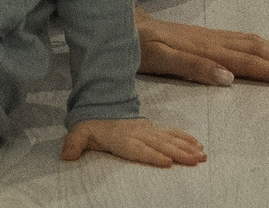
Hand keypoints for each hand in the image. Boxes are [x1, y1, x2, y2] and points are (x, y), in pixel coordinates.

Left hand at [60, 116, 206, 166]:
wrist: (100, 107)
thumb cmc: (91, 126)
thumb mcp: (79, 133)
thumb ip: (73, 144)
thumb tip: (66, 156)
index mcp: (122, 138)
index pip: (138, 149)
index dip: (151, 155)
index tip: (167, 162)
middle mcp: (138, 134)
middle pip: (160, 145)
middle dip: (178, 153)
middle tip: (195, 160)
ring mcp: (148, 130)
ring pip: (169, 139)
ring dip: (186, 147)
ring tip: (201, 155)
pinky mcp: (154, 129)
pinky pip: (171, 133)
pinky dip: (185, 138)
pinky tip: (198, 144)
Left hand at [135, 11, 268, 87]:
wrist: (116, 22)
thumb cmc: (133, 45)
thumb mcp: (157, 59)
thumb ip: (191, 66)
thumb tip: (228, 76)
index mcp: (204, 48)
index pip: (247, 61)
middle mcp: (211, 40)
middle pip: (258, 49)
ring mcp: (209, 36)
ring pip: (253, 42)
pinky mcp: (203, 37)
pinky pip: (243, 41)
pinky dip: (264, 48)